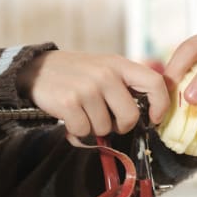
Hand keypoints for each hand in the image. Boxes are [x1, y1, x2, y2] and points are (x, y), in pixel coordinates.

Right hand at [17, 51, 168, 137]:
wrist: (36, 69)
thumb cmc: (75, 74)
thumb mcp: (103, 68)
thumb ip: (124, 85)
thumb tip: (146, 116)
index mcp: (118, 64)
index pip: (154, 83)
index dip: (160, 105)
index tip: (153, 118)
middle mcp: (105, 74)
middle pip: (130, 116)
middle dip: (119, 126)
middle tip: (106, 121)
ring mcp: (87, 88)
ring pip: (105, 128)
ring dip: (93, 128)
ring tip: (82, 114)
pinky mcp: (70, 102)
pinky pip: (84, 132)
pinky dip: (76, 132)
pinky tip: (69, 120)